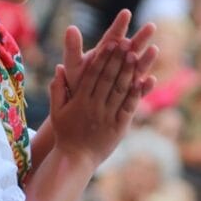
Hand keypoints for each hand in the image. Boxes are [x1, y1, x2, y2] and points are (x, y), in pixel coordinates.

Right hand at [48, 43, 149, 164]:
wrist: (75, 159)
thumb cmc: (66, 133)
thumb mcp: (56, 111)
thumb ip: (58, 90)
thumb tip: (59, 67)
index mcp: (80, 100)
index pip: (93, 74)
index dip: (103, 58)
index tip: (111, 43)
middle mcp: (94, 106)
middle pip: (108, 78)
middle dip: (118, 59)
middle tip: (128, 42)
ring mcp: (107, 116)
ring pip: (119, 90)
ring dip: (128, 71)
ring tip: (137, 55)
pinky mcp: (119, 127)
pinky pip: (128, 107)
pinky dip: (136, 93)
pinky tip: (144, 80)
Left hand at [62, 9, 157, 97]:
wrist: (79, 107)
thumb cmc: (76, 83)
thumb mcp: (73, 65)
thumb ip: (73, 48)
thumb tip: (70, 27)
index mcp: (105, 52)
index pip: (114, 35)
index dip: (120, 25)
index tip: (126, 12)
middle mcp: (119, 62)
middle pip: (132, 47)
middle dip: (141, 37)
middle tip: (151, 26)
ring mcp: (127, 77)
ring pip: (139, 66)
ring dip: (147, 59)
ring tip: (154, 50)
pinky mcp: (130, 95)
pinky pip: (139, 91)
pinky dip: (145, 86)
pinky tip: (151, 80)